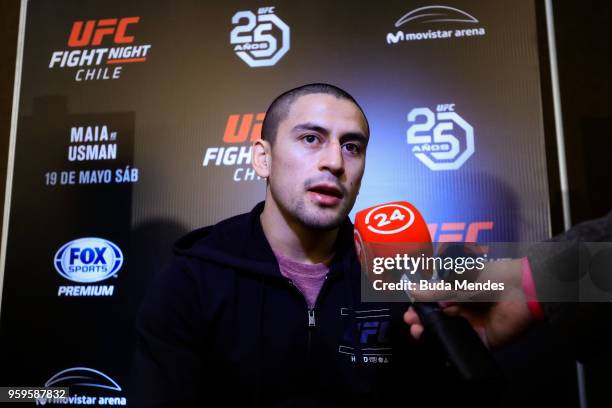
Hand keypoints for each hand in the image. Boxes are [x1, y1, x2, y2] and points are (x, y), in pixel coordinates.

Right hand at [403, 259, 533, 348]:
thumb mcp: (461, 281)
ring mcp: (473, 326)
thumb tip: (413, 290)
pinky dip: (450, 345)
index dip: (420, 307)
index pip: (434, 303)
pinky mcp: (483, 340)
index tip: (409, 310)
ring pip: (447, 333)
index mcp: (459, 293)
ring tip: (418, 331)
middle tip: (411, 321)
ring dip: (431, 333)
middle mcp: (465, 310)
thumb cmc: (494, 276)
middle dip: (422, 321)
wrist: (523, 288)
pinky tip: (436, 341)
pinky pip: (464, 345)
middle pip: (438, 320)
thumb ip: (437, 290)